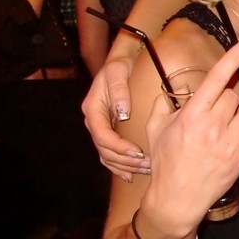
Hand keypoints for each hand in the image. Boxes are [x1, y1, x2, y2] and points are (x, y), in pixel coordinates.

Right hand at [82, 57, 150, 180]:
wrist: (121, 63)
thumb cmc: (120, 66)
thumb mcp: (117, 72)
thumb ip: (118, 90)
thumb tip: (122, 112)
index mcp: (93, 109)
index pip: (102, 135)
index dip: (118, 147)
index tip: (136, 152)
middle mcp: (93, 121)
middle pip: (104, 150)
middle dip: (125, 160)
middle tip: (146, 164)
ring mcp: (100, 128)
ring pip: (106, 156)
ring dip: (124, 166)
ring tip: (143, 171)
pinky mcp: (108, 131)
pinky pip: (109, 154)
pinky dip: (119, 166)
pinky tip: (130, 175)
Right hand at [143, 37, 238, 228]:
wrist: (174, 199)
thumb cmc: (165, 163)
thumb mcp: (155, 130)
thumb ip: (163, 105)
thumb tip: (173, 89)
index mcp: (193, 115)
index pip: (218, 78)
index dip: (235, 57)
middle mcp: (214, 126)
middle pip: (234, 96)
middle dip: (225, 100)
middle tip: (213, 117)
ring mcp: (232, 143)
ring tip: (226, 128)